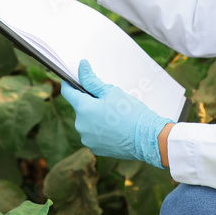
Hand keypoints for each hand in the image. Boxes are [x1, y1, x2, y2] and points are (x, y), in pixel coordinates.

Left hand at [60, 60, 174, 167]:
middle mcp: (81, 125)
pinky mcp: (95, 148)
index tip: (71, 80)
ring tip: (114, 117)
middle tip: (108, 101)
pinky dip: (100, 130)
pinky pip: (93, 134)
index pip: (68, 92)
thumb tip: (81, 65)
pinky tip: (114, 128)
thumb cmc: (131, 112)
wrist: (146, 137)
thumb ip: (92, 80)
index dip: (69, 84)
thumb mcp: (111, 91)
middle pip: (80, 108)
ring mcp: (87, 139)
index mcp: (83, 108)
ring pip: (86, 122)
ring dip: (95, 118)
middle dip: (90, 103)